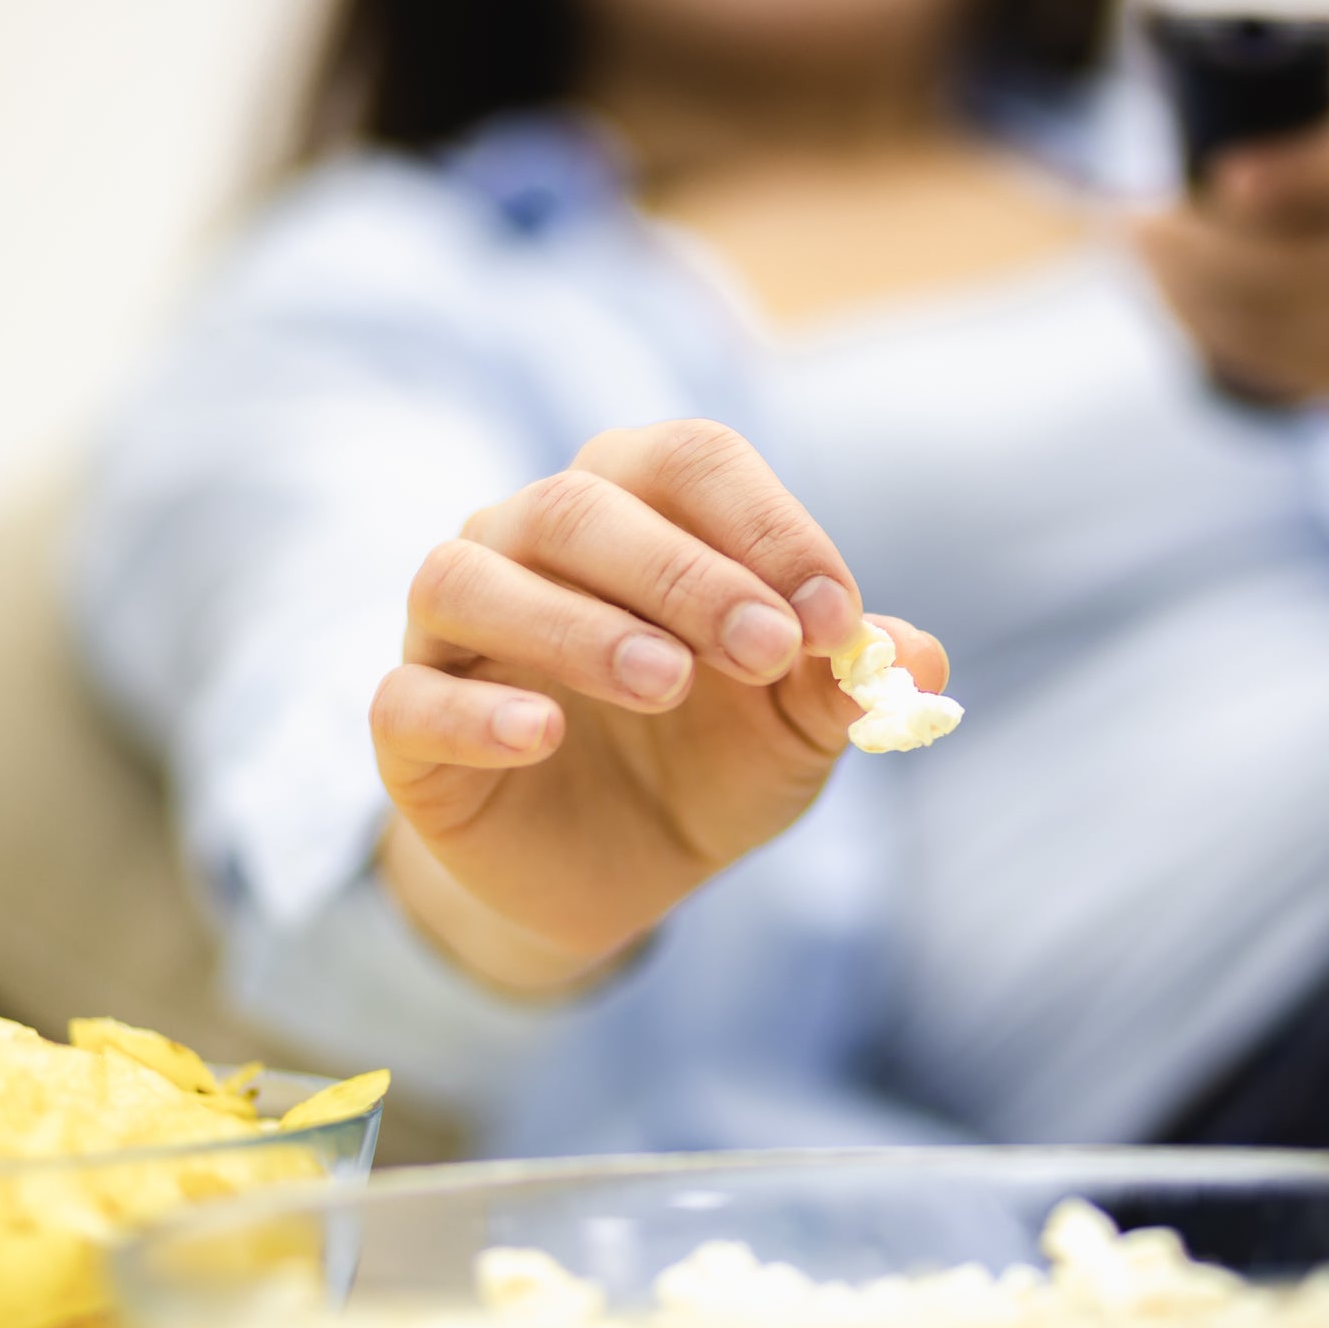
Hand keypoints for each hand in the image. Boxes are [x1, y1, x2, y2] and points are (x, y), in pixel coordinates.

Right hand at [371, 419, 947, 993]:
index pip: (688, 460)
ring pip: (470, 576)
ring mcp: (454, 629)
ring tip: (665, 680)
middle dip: (683, 573)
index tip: (837, 618)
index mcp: (636, 506)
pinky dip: (474, 711)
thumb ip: (848, 683)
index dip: (766, 525)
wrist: (625, 867)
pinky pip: (409, 697)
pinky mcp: (408, 725)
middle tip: (766, 649)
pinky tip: (543, 735)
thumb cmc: (714, 756)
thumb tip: (920, 662)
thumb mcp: (798, 728)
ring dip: (575, 623)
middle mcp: (528, 540)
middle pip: (578, 506)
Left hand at [1137, 54, 1328, 527]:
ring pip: (1275, 323)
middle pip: (1302, 264)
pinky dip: (1213, 334)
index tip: (1220, 178)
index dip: (1295, 175)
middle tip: (1132, 226)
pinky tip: (1179, 302)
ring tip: (1141, 261)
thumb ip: (1310, 86)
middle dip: (1195, 249)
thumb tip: (1190, 85)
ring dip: (1186, 296)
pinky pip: (1280, 365)